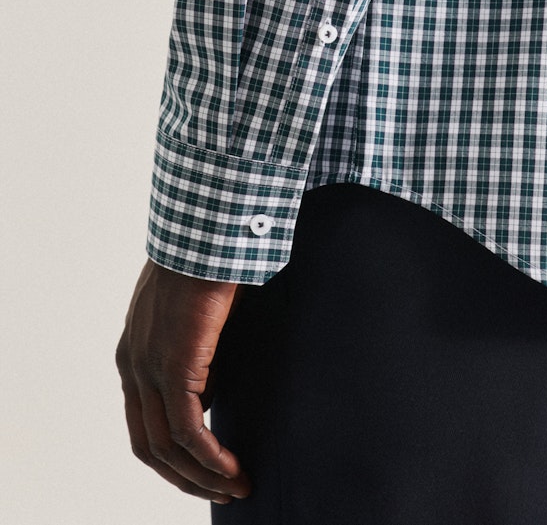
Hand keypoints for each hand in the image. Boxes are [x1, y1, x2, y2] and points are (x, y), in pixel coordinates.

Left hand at [115, 259, 251, 503]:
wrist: (208, 234)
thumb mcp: (195, 317)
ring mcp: (149, 368)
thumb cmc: (208, 264)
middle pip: (148, 445)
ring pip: (167, 447)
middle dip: (185, 477)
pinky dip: (210, 459)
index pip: (143, 423)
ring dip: (203, 476)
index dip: (172, 456)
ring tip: (236, 486)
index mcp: (133, 353)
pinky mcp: (175, 367)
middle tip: (221, 489)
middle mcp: (133, 366)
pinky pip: (188, 431)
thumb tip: (210, 393)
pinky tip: (232, 468)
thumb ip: (195, 354)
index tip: (206, 469)